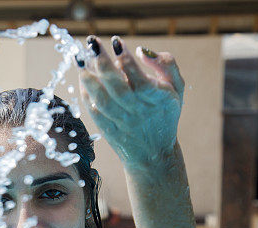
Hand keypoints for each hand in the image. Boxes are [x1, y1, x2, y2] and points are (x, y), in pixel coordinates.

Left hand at [77, 36, 184, 171]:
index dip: (127, 61)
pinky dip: (87, 95)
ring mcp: (122, 123)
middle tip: (92, 44)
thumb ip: (166, 64)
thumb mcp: (177, 88)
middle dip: (103, 64)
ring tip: (80, 59)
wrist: (154, 154)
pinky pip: (94, 112)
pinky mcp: (108, 130)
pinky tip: (82, 78)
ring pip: (103, 100)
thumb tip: (141, 50)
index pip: (140, 79)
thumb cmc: (165, 113)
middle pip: (118, 88)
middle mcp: (139, 112)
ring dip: (89, 79)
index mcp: (159, 100)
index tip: (116, 41)